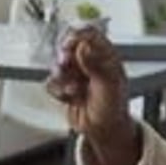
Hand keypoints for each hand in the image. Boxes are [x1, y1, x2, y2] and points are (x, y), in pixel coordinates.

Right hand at [46, 28, 139, 164]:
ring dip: (62, 77)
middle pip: (68, 46)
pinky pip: (51, 82)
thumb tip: (84, 47)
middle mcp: (89, 61)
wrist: (104, 131)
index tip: (68, 44)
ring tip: (74, 89)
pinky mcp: (64, 87)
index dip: (77, 35)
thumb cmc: (114, 108)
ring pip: (57, 64)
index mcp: (105, 55)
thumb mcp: (109, 86)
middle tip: (67, 66)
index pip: (89, 34)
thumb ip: (96, 65)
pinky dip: (58, 91)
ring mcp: (76, 74)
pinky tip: (70, 98)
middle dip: (65, 58)